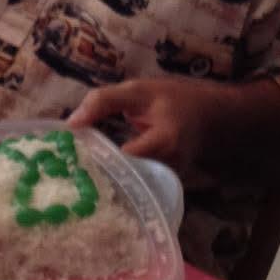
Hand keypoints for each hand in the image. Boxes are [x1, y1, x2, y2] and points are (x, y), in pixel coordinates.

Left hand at [66, 77, 216, 176]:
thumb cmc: (172, 100)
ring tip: (84, 175)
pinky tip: (105, 176)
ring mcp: (169, 181)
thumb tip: (71, 123)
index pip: (125, 159)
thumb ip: (103, 101)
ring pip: (131, 187)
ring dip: (109, 179)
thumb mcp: (138, 91)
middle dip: (100, 175)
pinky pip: (138, 188)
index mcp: (165, 141)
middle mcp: (170, 167)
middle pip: (126, 179)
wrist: (209, 117)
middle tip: (72, 171)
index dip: (99, 158)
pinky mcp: (166, 187)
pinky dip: (122, 181)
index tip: (76, 156)